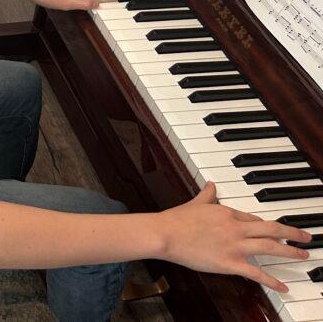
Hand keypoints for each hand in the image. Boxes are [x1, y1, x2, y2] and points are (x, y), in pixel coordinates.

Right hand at [158, 183, 311, 291]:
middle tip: (306, 237)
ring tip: (303, 255)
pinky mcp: (230, 263)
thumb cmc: (176, 219)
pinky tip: (283, 287)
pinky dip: (272, 281)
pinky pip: (256, 273)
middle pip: (271, 229)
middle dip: (292, 233)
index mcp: (227, 213)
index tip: (275, 231)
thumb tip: (211, 184)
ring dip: (290, 251)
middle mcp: (236, 228)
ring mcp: (234, 246)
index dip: (266, 226)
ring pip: (269, 247)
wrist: (165, 233)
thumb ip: (206, 194)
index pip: (253, 219)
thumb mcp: (194, 203)